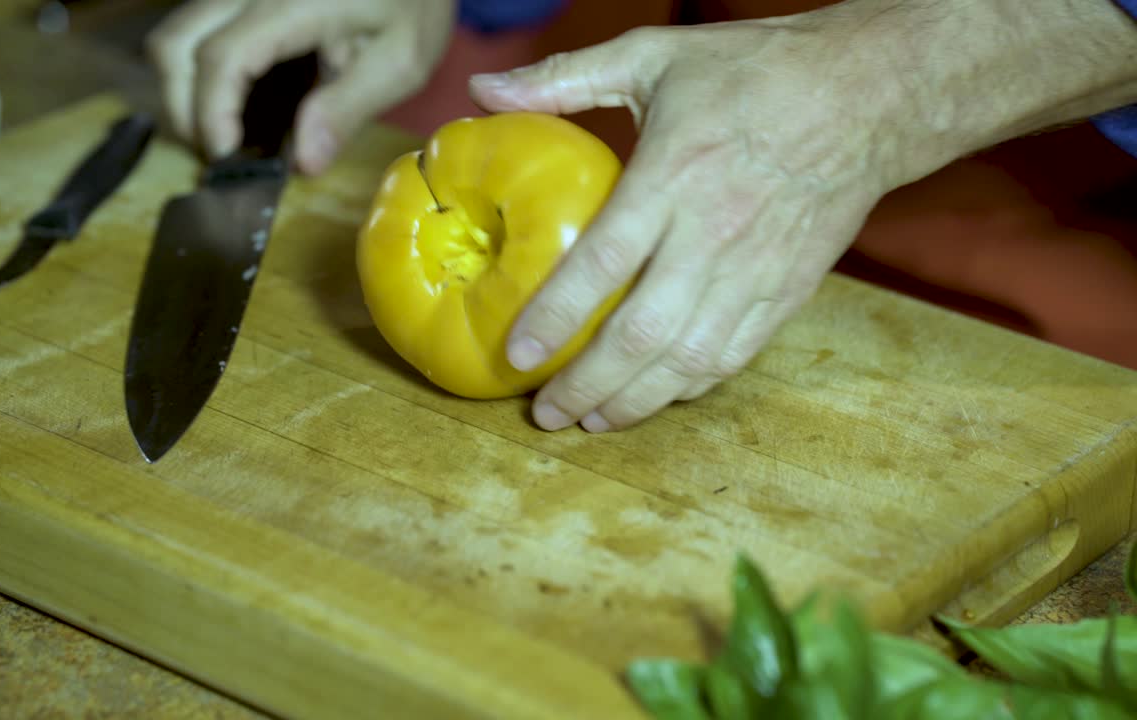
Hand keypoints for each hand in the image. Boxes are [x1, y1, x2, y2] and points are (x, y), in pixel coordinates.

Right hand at [147, 0, 455, 172]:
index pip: (222, 59)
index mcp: (291, 3)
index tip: (226, 160)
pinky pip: (194, 28)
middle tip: (221, 155)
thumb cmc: (411, 2)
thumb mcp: (402, 60)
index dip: (212, 116)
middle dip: (182, 110)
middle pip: (174, 45)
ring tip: (223, 131)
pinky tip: (232, 101)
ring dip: (183, 90)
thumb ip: (349, 108)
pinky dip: (197, 70)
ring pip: (174, 35)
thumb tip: (304, 163)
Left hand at [468, 6, 911, 432]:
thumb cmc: (755, 71)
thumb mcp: (656, 54)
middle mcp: (713, 235)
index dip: (555, 316)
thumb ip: (565, 77)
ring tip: (592, 422)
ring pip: (689, 360)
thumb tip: (484, 91)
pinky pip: (734, 356)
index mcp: (673, 177)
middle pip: (642, 334)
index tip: (518, 354)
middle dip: (588, 385)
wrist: (868, 95)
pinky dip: (690, 387)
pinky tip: (655, 398)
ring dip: (636, 402)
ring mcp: (755, 271)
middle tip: (546, 414)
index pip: (603, 264)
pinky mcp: (786, 291)